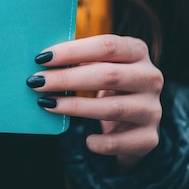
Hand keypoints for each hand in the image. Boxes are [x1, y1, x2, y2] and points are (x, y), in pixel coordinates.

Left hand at [27, 34, 163, 168]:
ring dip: (74, 107)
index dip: (73, 51)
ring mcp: (152, 109)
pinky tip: (86, 140)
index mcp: (137, 51)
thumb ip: (78, 58)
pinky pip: (120, 142)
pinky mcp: (149, 137)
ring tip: (46, 103)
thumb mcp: (98, 64)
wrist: (132, 123)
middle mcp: (150, 78)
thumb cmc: (105, 85)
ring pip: (112, 108)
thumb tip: (40, 59)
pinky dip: (100, 142)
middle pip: (108, 75)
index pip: (107, 46)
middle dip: (66, 79)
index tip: (42, 58)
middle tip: (36, 82)